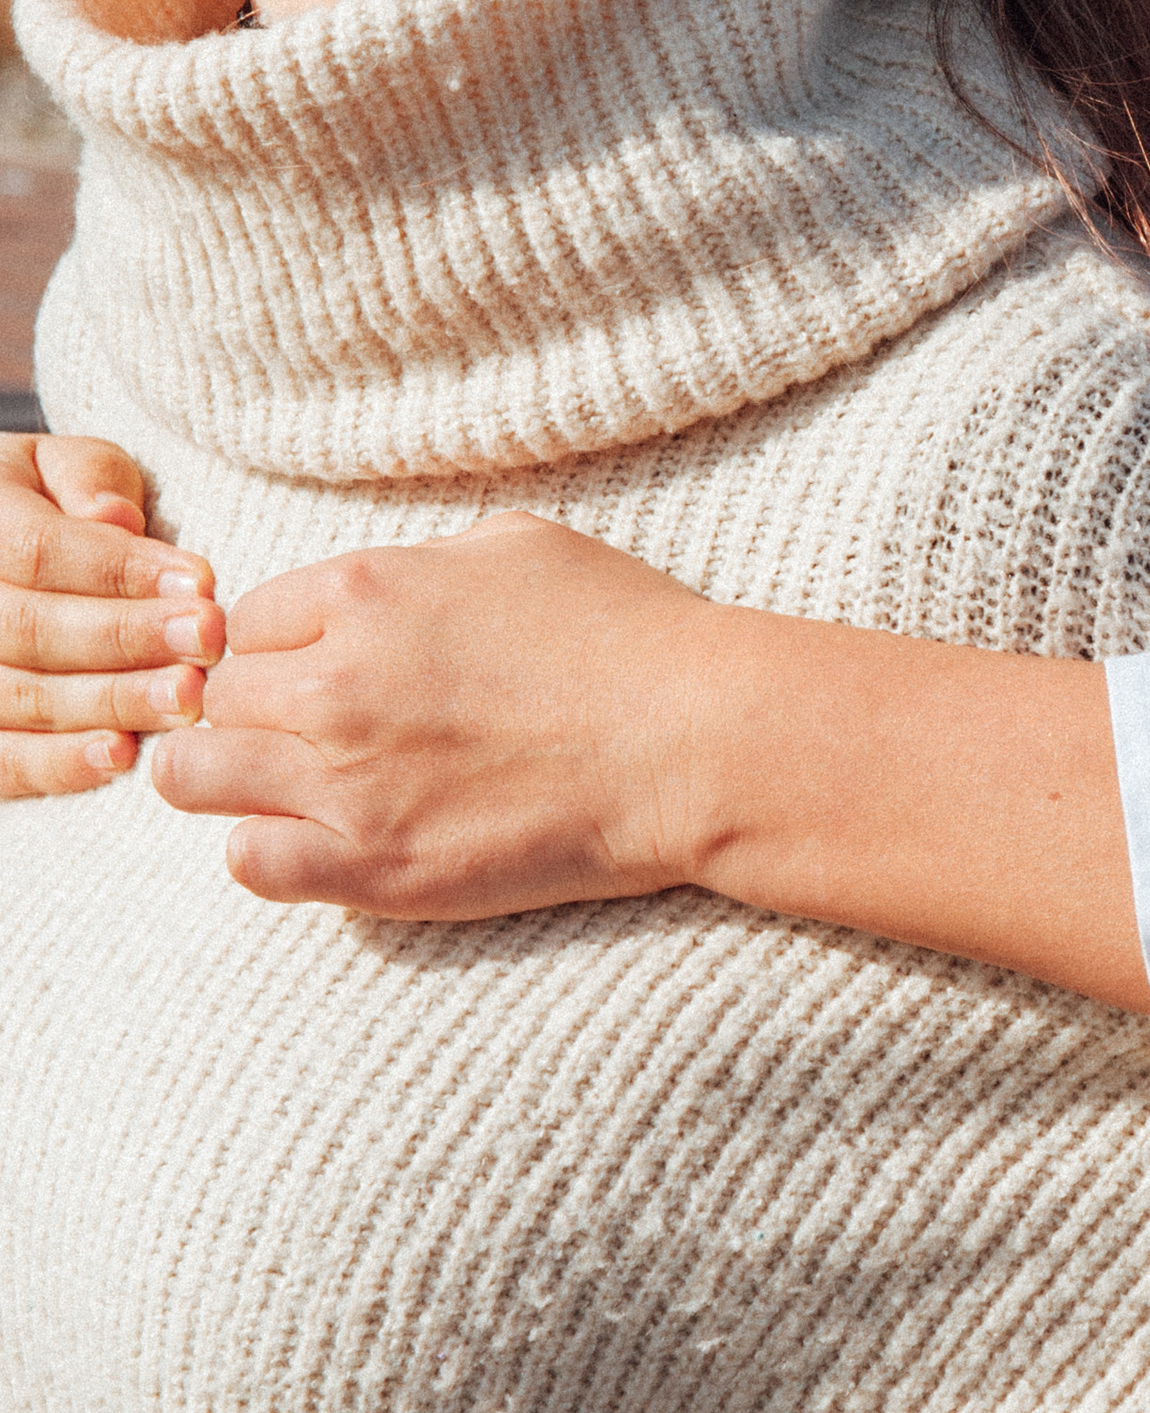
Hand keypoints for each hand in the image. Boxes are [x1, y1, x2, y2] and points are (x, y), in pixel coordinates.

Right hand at [0, 433, 223, 798]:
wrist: (2, 544)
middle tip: (207, 642)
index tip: (201, 582)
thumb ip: (89, 478)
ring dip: (108, 703)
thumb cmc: (50, 502)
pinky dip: (57, 765)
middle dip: (126, 638)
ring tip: (185, 698)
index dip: (120, 570)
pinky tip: (120, 756)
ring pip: (18, 696)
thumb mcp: (61, 466)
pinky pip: (1, 761)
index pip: (39, 551)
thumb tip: (117, 515)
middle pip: (29, 628)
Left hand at [152, 513, 718, 916]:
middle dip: (252, 711)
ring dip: (227, 778)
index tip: (314, 671)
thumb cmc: (626, 634)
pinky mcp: (371, 868)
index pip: (245, 620)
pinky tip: (316, 839)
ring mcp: (344, 782)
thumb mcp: (518, 545)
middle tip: (307, 732)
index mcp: (364, 593)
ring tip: (281, 786)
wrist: (692, 743)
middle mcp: (334, 683)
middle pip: (215, 698)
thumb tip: (371, 588)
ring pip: (194, 779)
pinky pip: (247, 862)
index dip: (277, 646)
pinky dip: (266, 850)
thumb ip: (417, 561)